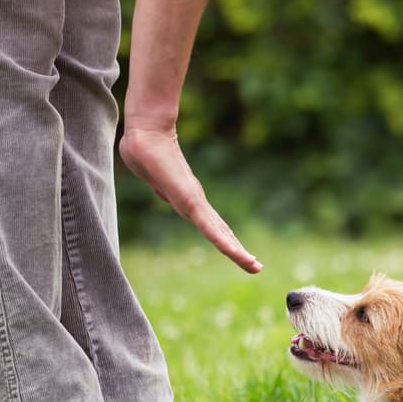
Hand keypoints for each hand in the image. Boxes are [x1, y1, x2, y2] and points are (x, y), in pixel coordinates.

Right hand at [119, 126, 261, 273]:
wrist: (145, 133)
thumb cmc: (145, 151)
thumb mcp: (155, 179)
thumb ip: (162, 188)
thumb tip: (164, 194)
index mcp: (189, 201)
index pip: (211, 227)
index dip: (224, 241)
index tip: (238, 254)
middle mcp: (196, 204)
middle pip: (221, 234)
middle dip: (237, 252)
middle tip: (256, 268)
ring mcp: (194, 203)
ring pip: (219, 234)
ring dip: (236, 252)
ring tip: (254, 266)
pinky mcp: (191, 201)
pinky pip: (208, 227)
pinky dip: (222, 242)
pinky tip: (235, 253)